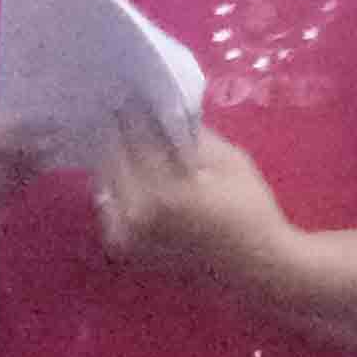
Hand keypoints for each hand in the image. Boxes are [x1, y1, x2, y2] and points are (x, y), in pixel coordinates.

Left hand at [95, 113, 299, 295]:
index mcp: (162, 193)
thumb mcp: (229, 161)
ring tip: (116, 129)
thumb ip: (189, 135)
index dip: (129, 113)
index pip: (134, 140)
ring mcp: (121, 234)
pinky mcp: (120, 245)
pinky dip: (113, 182)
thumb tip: (159, 108)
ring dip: (109, 156)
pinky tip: (122, 165)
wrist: (253, 266)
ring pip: (103, 181)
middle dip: (114, 131)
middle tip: (113, 104)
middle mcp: (132, 215)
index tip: (124, 91)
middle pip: (111, 159)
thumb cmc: (248, 208)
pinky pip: (107, 203)